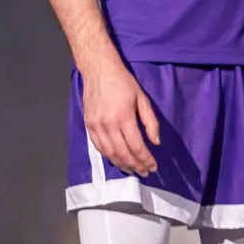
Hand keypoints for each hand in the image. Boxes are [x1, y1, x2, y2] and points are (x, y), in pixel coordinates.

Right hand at [81, 58, 159, 176]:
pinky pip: (98, 147)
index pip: (136, 146)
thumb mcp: (142, 99)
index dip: (146, 159)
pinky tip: (117, 160)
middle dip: (136, 165)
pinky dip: (108, 156)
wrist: (98, 71)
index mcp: (124, 117)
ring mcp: (96, 126)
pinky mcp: (88, 126)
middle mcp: (108, 125)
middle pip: (123, 153)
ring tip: (132, 170)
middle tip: (145, 172)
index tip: (153, 166)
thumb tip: (155, 142)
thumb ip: (150, 122)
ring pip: (109, 153)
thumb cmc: (123, 82)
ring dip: (122, 164)